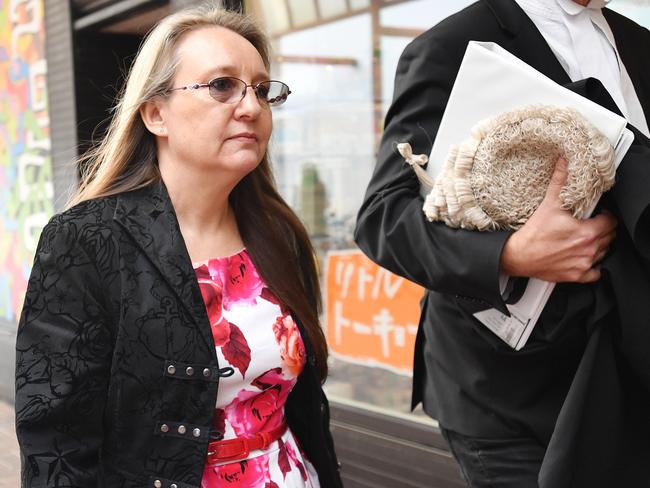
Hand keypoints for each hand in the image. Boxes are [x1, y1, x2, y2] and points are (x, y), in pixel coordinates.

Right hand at [500, 157, 616, 282]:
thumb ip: (560, 182)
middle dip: (602, 230)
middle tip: (590, 225)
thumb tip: (564, 165)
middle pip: (609, 238)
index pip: (610, 222)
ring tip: (584, 239)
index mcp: (586, 232)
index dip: (605, 216)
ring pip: (603, 254)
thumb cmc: (533, 234)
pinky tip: (583, 257)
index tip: (597, 215)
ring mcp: (583, 264)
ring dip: (598, 246)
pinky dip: (592, 266)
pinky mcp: (576, 275)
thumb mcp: (548, 204)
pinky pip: (595, 272)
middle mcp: (587, 250)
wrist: (518, 255)